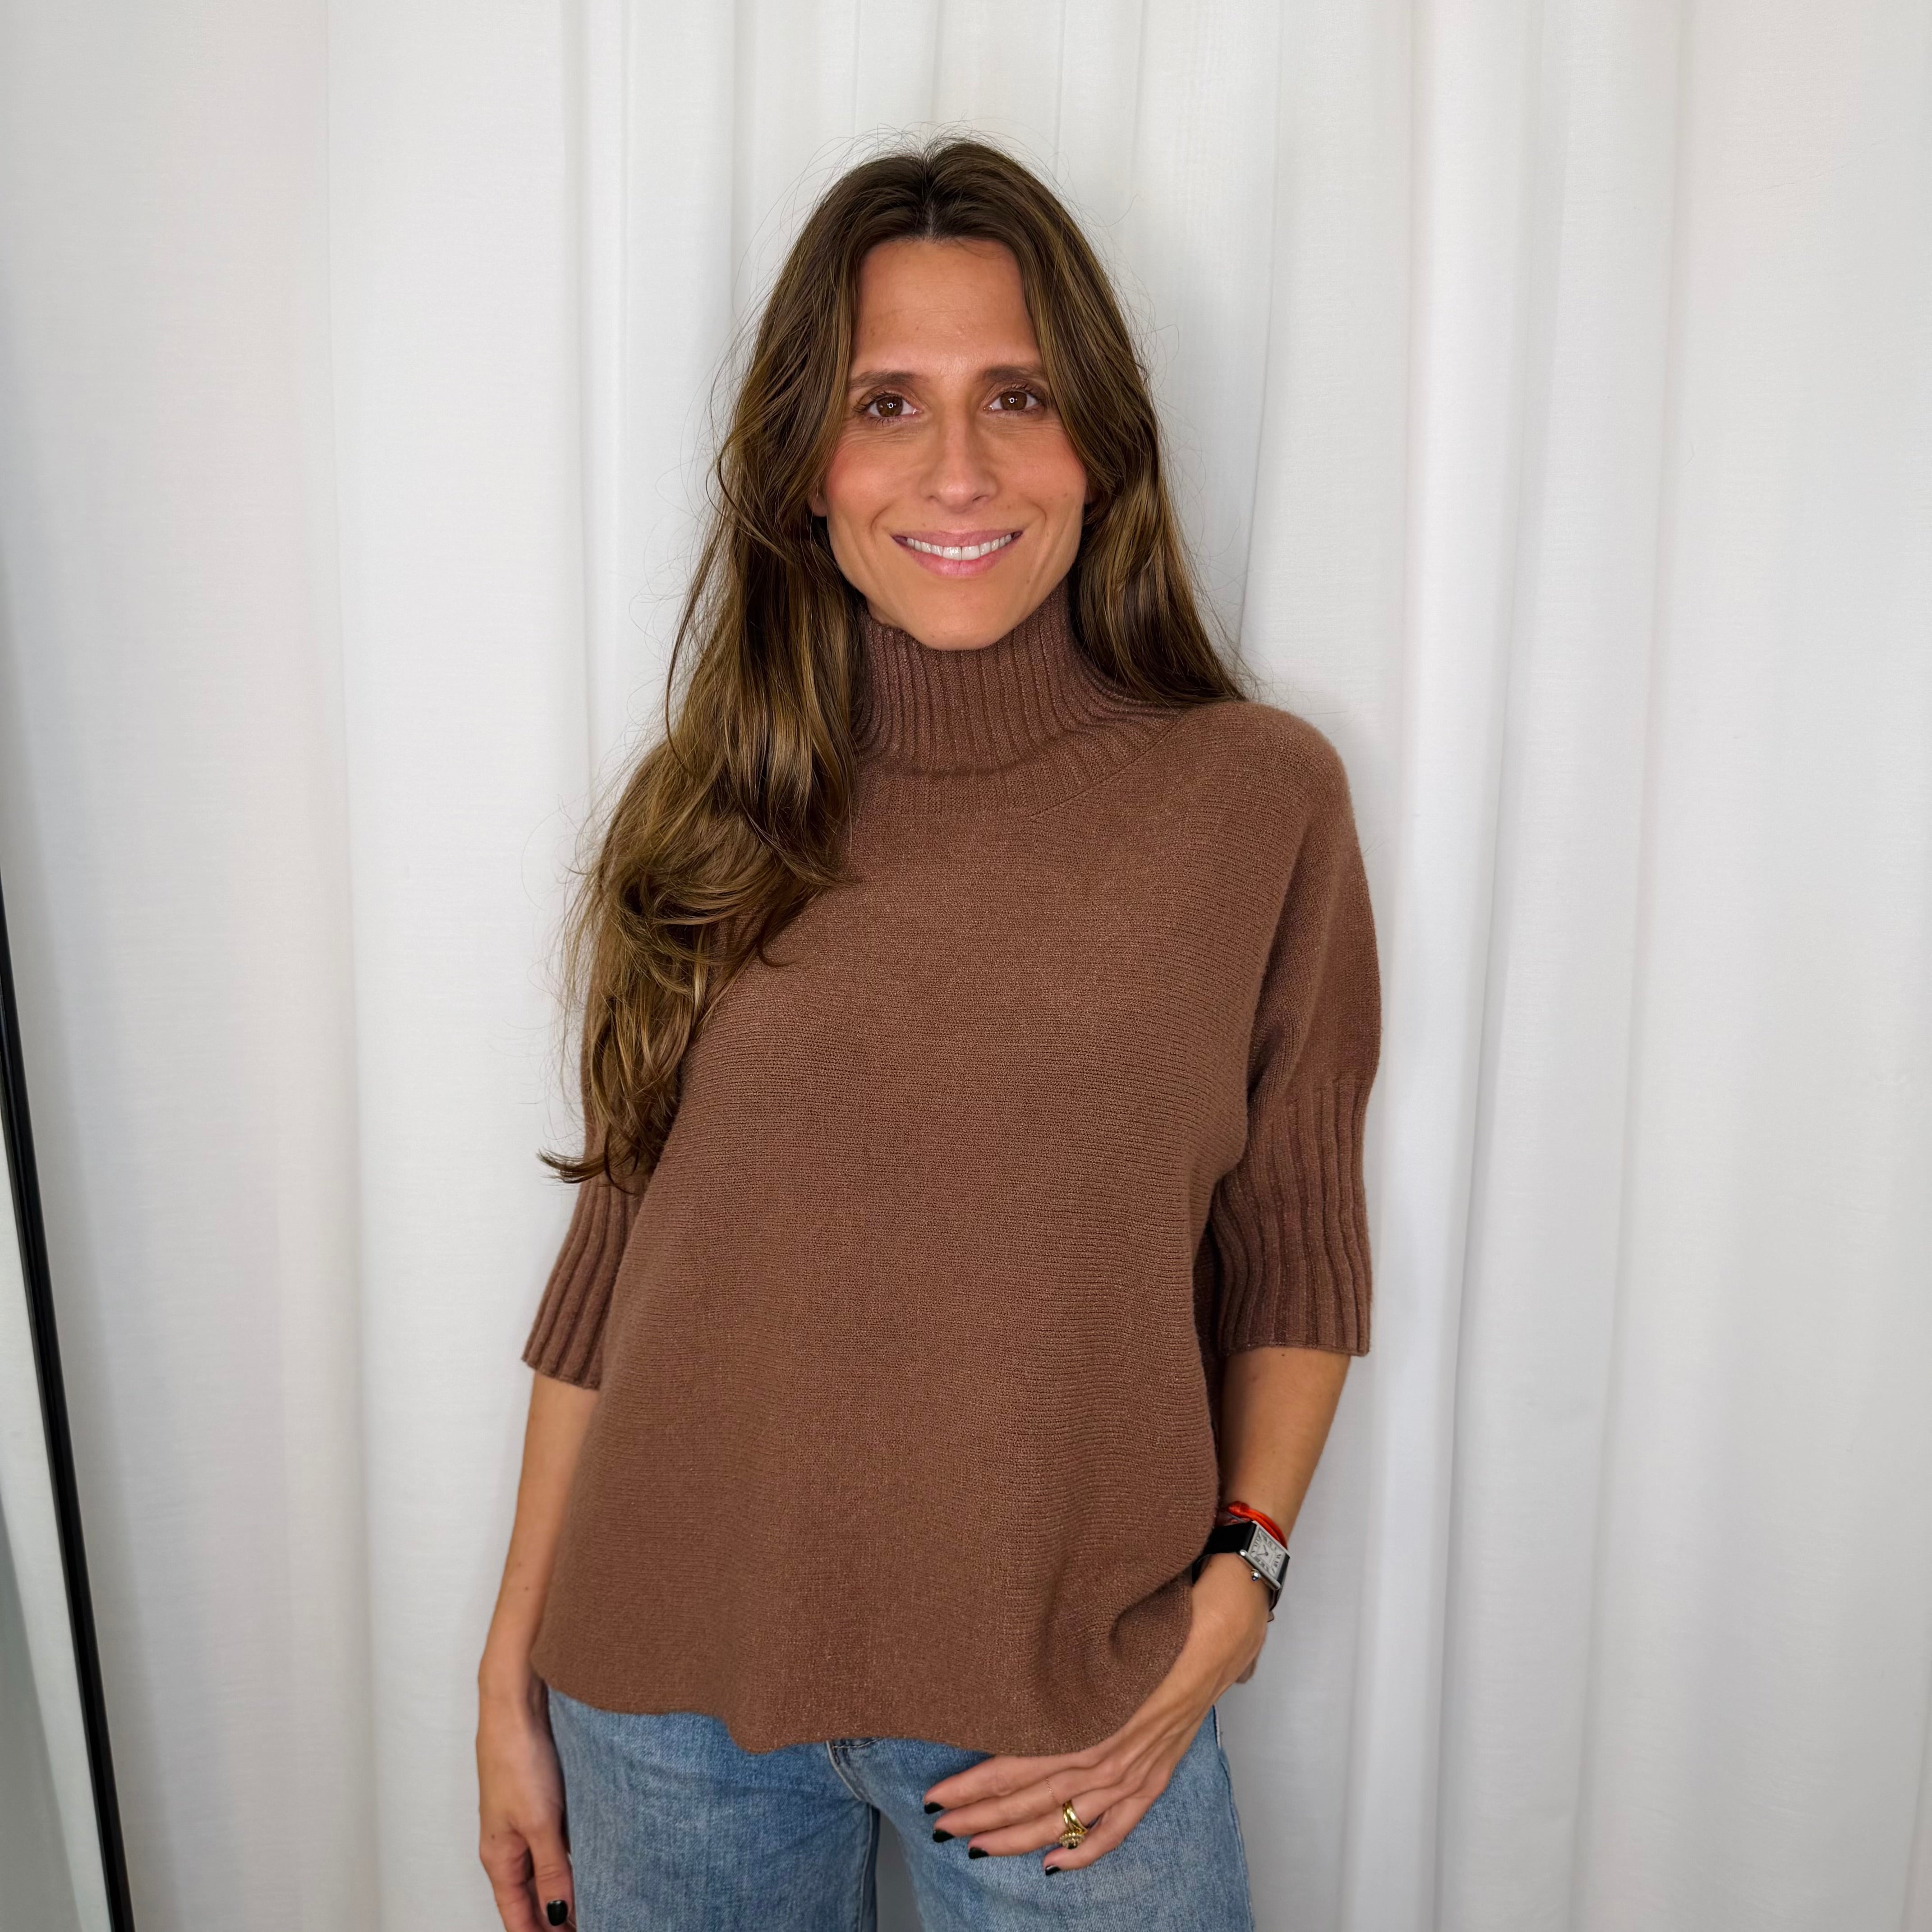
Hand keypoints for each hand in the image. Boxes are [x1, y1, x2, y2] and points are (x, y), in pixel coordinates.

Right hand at [477, 1662, 574, 1929]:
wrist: (516, 1703)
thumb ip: (551, 1871)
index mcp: (500, 1858)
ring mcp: (524, 1821)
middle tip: (596, 1924)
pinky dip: (573, 1857)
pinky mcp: (540, 1799)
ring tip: (601, 1903)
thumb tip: (560, 1917)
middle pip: (531, 1898)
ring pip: (545, 1869)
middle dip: (557, 1919)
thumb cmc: (517, 1757)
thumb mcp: (539, 1823)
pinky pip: (555, 1841)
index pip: (518, 1917)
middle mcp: (509, 1844)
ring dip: (567, 1888)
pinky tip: (596, 1860)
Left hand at [921, 1554, 1270, 1871]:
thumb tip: (1005, 1672)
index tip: (936, 1793)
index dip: (977, 1783)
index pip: (1021, 1763)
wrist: (1222, 1623)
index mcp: (1093, 1714)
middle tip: (939, 1822)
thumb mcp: (1100, 1634)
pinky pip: (1118, 1826)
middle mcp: (1112, 1750)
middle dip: (983, 1813)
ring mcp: (1136, 1769)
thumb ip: (1061, 1663)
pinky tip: (1053, 1865)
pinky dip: (1085, 1851)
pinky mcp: (1156, 1776)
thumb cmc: (1156, 1618)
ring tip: (975, 1844)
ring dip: (1019, 1834)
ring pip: (1068, 1817)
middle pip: (1036, 1796)